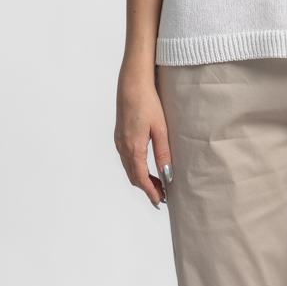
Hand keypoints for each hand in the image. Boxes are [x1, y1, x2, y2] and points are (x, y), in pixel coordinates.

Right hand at [115, 61, 170, 208]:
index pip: (141, 178)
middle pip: (133, 176)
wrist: (132, 83)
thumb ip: (163, 153)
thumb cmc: (147, 102)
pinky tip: (146, 168)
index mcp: (133, 147)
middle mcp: (122, 147)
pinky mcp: (119, 136)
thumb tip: (167, 175)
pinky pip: (126, 159)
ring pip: (129, 169)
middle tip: (161, 196)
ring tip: (157, 185)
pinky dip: (136, 168)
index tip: (160, 201)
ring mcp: (119, 142)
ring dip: (141, 179)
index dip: (150, 192)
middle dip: (147, 188)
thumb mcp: (160, 129)